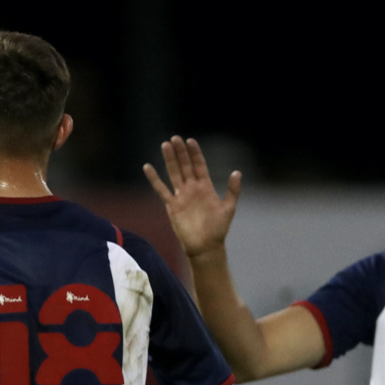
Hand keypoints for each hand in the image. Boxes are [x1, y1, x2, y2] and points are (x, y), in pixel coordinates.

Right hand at [143, 136, 241, 258]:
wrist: (205, 246)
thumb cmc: (218, 229)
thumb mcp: (229, 208)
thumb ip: (232, 190)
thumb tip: (237, 172)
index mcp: (205, 187)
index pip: (199, 165)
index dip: (195, 153)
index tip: (190, 141)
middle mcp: (192, 189)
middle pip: (185, 166)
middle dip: (181, 152)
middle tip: (175, 138)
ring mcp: (181, 196)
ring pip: (174, 173)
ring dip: (169, 160)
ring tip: (165, 145)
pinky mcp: (172, 205)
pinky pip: (161, 189)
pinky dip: (154, 179)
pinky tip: (147, 167)